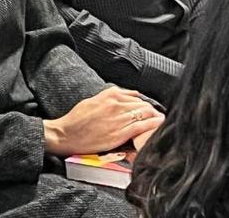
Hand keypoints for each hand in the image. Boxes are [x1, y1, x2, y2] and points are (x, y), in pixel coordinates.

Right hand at [42, 88, 162, 156]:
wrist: (67, 134)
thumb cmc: (77, 118)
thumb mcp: (91, 100)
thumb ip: (109, 96)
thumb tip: (128, 94)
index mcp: (108, 95)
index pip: (134, 97)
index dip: (144, 103)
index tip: (148, 108)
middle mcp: (115, 105)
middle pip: (142, 105)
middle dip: (151, 110)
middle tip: (157, 116)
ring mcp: (118, 119)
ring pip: (144, 114)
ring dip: (155, 117)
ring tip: (161, 120)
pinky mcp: (120, 133)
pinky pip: (142, 127)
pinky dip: (152, 125)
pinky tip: (159, 125)